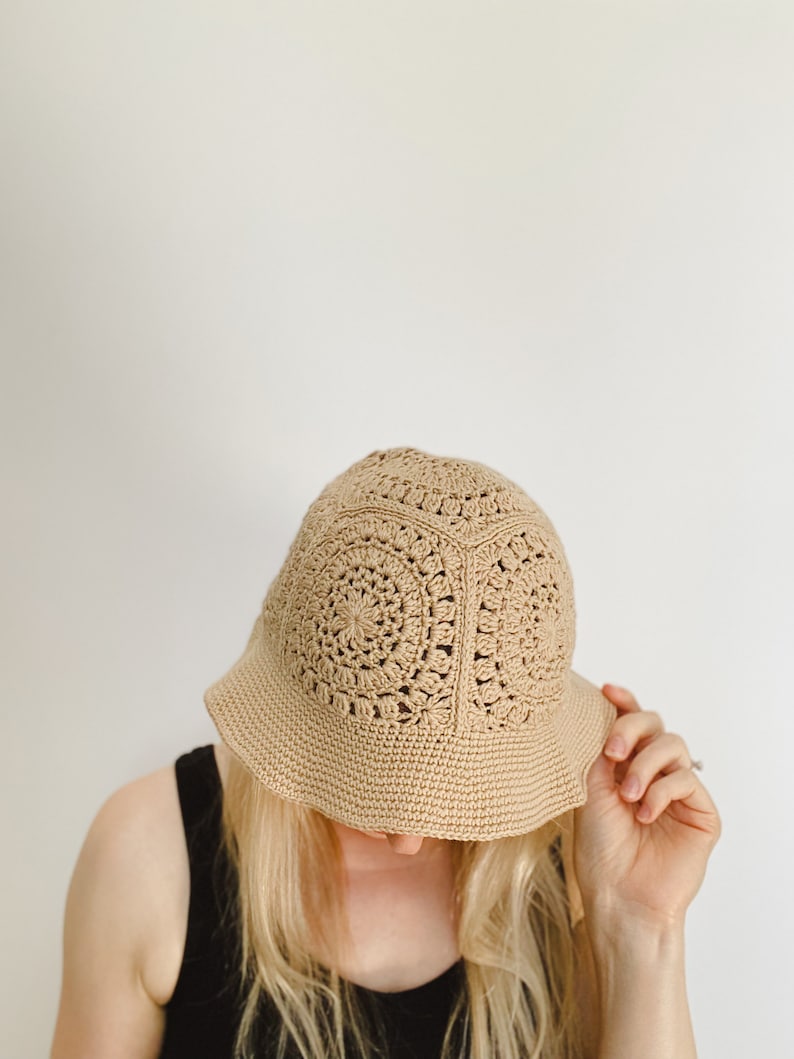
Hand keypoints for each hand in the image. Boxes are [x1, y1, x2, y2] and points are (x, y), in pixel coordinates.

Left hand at [573, 684, 720, 928]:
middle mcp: (653, 773)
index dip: (623, 701)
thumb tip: (606, 709)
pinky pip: (686, 780)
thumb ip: (601, 751)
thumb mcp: (590, 790)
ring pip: (673, 745)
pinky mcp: (701, 813)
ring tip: (627, 795)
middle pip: (655, 724)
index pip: (631, 723)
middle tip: (611, 751)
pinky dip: (661, 791)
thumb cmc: (600, 850)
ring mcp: (679, 792)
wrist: (618, 897)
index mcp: (625, 765)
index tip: (607, 691)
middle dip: (631, 728)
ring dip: (645, 764)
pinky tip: (644, 813)